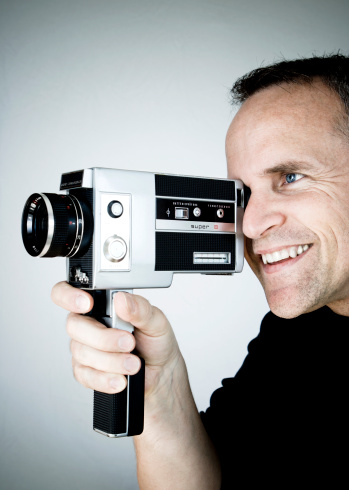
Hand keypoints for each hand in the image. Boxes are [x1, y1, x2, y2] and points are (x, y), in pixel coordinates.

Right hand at [51, 282, 181, 396]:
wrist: (161, 373)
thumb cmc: (155, 342)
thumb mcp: (155, 321)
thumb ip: (140, 308)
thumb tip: (122, 299)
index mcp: (101, 304)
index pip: (68, 293)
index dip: (69, 296)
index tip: (87, 304)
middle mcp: (89, 324)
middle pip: (75, 326)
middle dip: (103, 338)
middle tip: (128, 342)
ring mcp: (85, 348)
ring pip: (82, 352)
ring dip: (110, 360)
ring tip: (133, 363)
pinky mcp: (86, 371)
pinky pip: (86, 375)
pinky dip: (105, 379)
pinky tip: (120, 379)